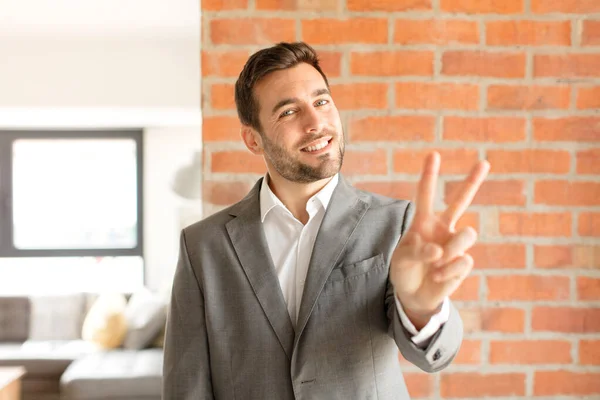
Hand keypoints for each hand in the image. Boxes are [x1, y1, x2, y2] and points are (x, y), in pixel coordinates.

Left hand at [390, 151, 489, 326]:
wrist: (414, 296)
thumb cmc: (405, 271)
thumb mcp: (401, 260)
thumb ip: (416, 251)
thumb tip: (439, 250)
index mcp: (423, 222)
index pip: (426, 195)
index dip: (429, 175)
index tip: (434, 154)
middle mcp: (442, 228)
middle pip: (461, 201)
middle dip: (473, 182)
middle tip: (484, 162)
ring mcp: (455, 244)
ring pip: (467, 234)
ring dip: (452, 249)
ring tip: (436, 263)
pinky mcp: (463, 262)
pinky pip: (463, 261)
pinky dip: (447, 271)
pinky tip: (437, 277)